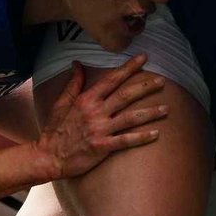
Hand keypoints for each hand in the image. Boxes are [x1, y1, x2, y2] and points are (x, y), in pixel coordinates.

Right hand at [34, 56, 167, 179]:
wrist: (48, 157)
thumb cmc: (55, 130)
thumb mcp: (61, 103)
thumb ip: (73, 83)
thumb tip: (78, 63)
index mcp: (87, 99)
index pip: (112, 79)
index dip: (129, 68)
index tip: (144, 58)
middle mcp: (95, 112)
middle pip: (126, 95)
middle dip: (145, 87)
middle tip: (163, 80)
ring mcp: (100, 130)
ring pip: (130, 117)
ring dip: (150, 112)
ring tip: (167, 108)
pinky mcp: (102, 147)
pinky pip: (126, 140)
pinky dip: (142, 137)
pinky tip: (157, 133)